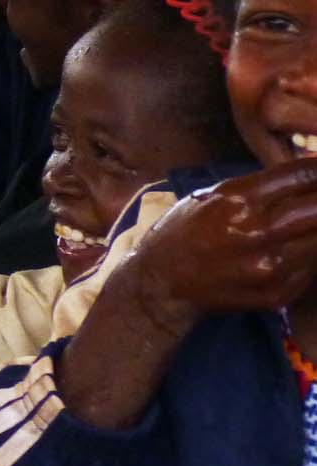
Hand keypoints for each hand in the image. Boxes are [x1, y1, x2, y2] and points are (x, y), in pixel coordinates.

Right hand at [126, 165, 316, 330]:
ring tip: (306, 225)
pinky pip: (312, 270)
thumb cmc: (185, 231)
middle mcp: (256, 231)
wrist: (162, 281)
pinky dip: (309, 258)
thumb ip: (257, 186)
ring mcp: (268, 265)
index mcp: (237, 200)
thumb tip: (306, 173)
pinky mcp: (276, 292)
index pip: (301, 177)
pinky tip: (295, 252)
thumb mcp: (210, 196)